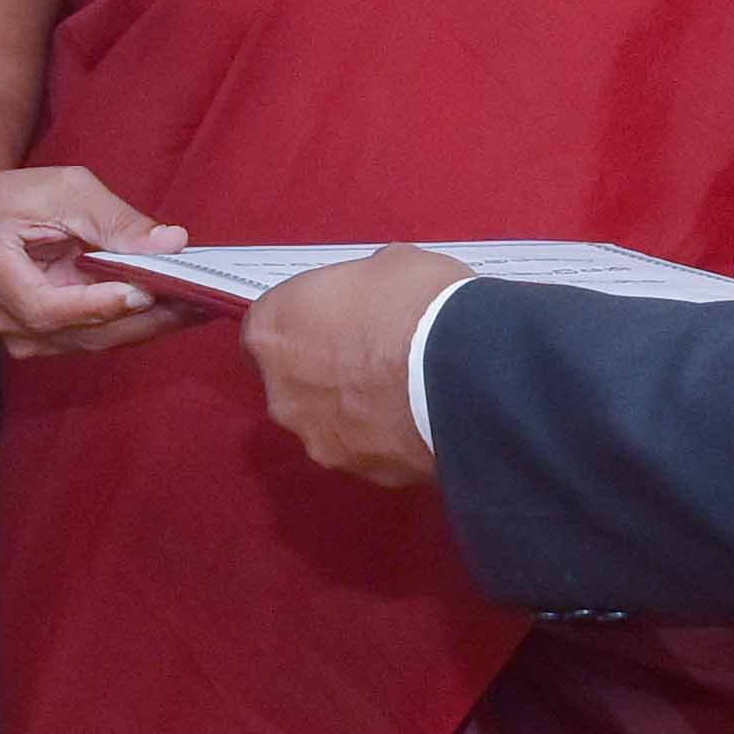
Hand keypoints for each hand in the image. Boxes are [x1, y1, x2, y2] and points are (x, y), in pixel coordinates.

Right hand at [0, 165, 188, 357]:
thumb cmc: (12, 200)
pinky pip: (94, 338)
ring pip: (93, 342)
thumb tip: (171, 243)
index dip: (95, 305)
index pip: (44, 306)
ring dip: (147, 325)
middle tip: (197, 299)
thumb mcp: (63, 189)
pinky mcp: (43, 341)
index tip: (144, 292)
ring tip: (197, 303)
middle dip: (142, 318)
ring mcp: (19, 335)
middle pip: (78, 333)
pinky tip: (173, 308)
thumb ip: (115, 218)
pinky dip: (134, 324)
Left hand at [249, 248, 470, 487]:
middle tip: (372, 350)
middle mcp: (282, 390)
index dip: (307, 319)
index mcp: (273, 329)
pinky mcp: (357, 470)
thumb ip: (362, 285)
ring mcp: (317, 435)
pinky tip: (419, 415)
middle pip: (294, 378)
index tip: (335, 317)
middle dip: (327, 368)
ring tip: (402, 386)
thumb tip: (377, 292)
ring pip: (328, 419)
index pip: (271, 324)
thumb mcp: (389, 263)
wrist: (461, 372)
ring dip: (354, 406)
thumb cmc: (417, 309)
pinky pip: (366, 447)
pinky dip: (385, 435)